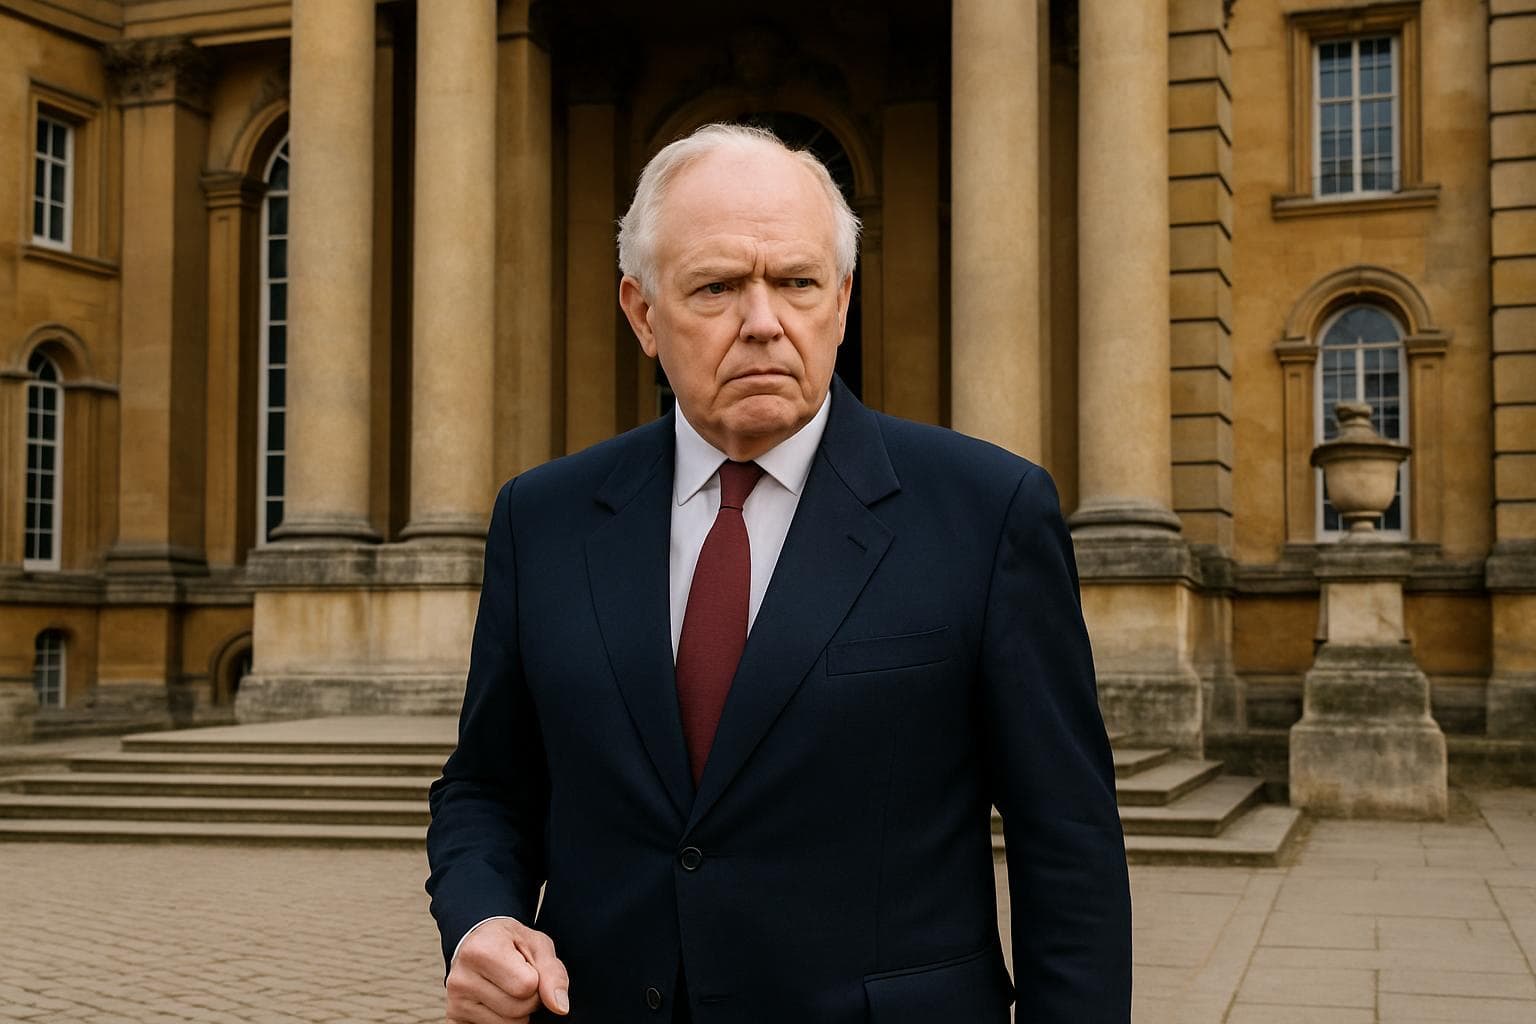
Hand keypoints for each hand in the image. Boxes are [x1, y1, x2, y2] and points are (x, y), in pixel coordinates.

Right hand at [446, 918, 570, 1022]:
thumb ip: (553, 974)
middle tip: (517, 979)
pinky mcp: (453, 1019)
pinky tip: (494, 1002)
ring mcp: (454, 1002)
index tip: (525, 965)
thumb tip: (560, 1008)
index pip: (527, 986)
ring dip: (517, 1012)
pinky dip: (501, 1021)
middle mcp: (461, 978)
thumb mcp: (538, 945)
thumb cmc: (511, 942)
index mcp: (481, 950)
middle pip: (518, 1011)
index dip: (537, 979)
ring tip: (506, 989)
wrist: (477, 942)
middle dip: (528, 998)